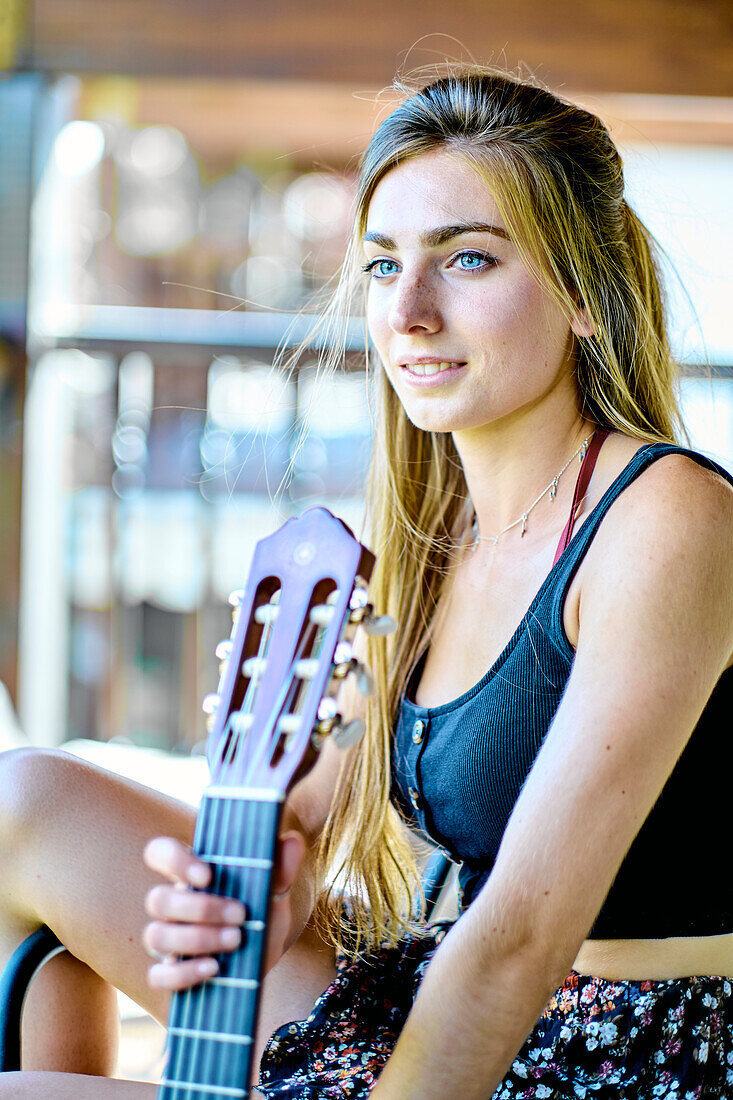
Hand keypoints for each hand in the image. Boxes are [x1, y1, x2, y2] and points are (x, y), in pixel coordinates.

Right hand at [143, 831, 304, 990]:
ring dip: (197, 939)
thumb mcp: (274, 891)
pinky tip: (214, 967)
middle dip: (201, 908)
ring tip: (236, 940)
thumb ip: (281, 867)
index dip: (174, 860)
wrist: (264, 959)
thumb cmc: (260, 916)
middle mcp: (172, 905)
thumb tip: (293, 841)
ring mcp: (167, 941)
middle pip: (157, 900)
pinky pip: (158, 976)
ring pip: (156, 936)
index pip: (159, 853)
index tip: (207, 874)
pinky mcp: (169, 975)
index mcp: (190, 876)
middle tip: (241, 915)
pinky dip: (184, 973)